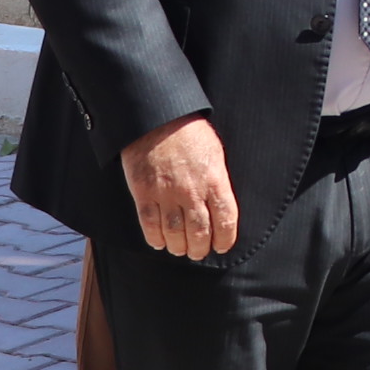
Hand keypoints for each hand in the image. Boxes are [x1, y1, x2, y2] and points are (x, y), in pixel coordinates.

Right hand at [124, 114, 240, 258]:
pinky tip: (160, 242)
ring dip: (179, 247)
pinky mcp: (144, 192)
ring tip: (180, 249)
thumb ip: (218, 181)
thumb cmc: (188, 131)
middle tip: (198, 251)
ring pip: (175, 234)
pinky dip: (155, 238)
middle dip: (200, 248)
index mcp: (214, 180)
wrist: (156, 117)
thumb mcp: (215, 153)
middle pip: (200, 233)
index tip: (221, 246)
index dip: (225, 240)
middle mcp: (192, 191)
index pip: (226, 220)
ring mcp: (166, 193)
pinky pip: (150, 224)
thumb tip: (220, 206)